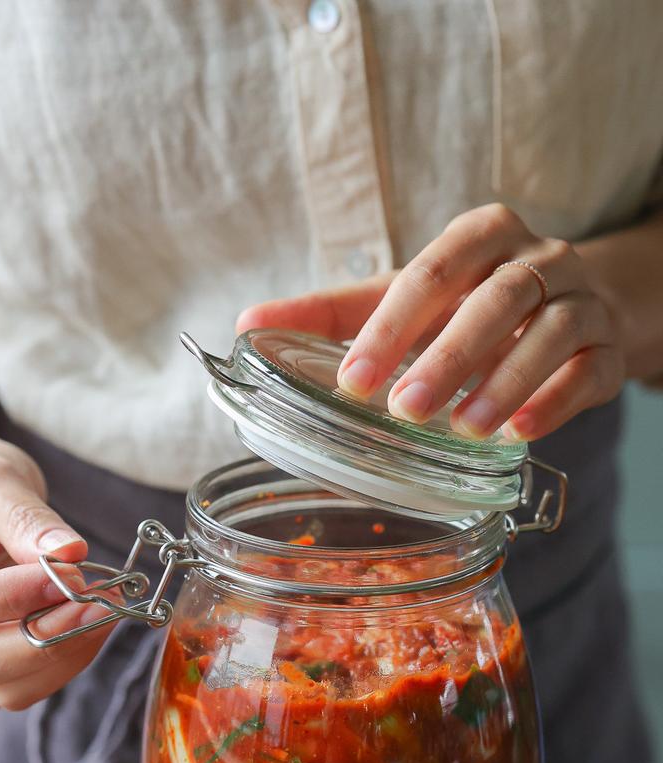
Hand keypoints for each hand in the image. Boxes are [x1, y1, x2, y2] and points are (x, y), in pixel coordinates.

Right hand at [0, 431, 114, 710]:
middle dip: (46, 637)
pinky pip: (20, 685)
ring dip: (63, 654)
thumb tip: (70, 556)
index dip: (12, 598)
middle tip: (103, 601)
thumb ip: (25, 517)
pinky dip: (63, 660)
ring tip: (103, 606)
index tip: (71, 576)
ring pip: (0, 685)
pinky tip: (88, 621)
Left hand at [237, 203, 625, 440]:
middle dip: (449, 356)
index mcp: (481, 236)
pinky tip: (520, 433)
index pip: (432, 271)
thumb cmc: (472, 304)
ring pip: (550, 332)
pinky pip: (588, 371)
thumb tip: (248, 326)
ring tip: (465, 431)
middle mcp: (538, 259)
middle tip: (406, 410)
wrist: (576, 305)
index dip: (392, 326)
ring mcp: (580, 302)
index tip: (354, 380)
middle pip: (497, 298)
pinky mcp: (607, 350)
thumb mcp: (404, 297)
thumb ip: (332, 312)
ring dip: (504, 383)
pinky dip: (555, 401)